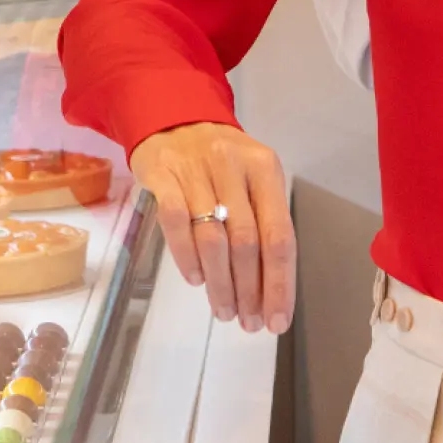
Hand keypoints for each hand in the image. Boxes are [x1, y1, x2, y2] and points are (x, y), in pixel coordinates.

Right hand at [130, 122, 294, 335]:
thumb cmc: (221, 161)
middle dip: (250, 290)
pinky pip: (176, 222)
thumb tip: (271, 288)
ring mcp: (196, 169)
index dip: (280, 283)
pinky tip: (196, 280)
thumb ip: (263, 222)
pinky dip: (187, 257)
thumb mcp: (252, 178)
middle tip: (248, 322)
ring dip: (220, 283)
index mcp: (265, 169)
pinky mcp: (163, 174)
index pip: (279, 234)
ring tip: (224, 311)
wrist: (174, 119)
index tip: (277, 319)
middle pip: (247, 241)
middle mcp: (234, 165)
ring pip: (213, 237)